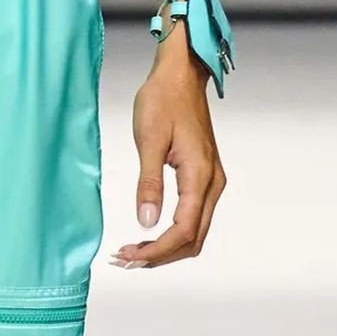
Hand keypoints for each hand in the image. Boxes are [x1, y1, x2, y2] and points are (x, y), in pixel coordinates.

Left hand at [110, 23, 225, 268]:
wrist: (180, 75)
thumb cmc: (163, 100)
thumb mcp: (149, 140)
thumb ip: (149, 183)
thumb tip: (145, 222)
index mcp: (200, 176)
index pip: (183, 230)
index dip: (156, 251)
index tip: (129, 256)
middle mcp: (212, 184)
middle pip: (192, 239)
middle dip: (160, 256)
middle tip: (124, 260)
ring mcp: (210, 181)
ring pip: (194, 231)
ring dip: (165, 247)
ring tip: (132, 252)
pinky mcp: (203, 177)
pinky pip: (192, 217)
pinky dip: (171, 232)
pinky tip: (148, 234)